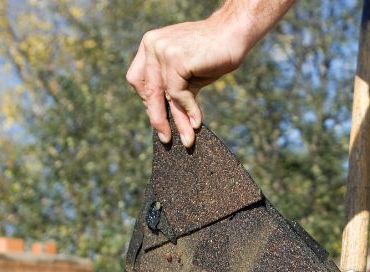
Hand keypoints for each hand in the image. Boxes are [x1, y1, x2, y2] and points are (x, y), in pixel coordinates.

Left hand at [126, 15, 246, 147]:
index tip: (159, 117)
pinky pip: (178, 94)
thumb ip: (174, 91)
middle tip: (166, 138)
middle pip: (147, 90)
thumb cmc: (211, 55)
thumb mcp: (187, 75)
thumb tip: (169, 122)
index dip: (147, 101)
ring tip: (187, 139)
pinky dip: (189, 110)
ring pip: (163, 95)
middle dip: (157, 117)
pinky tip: (197, 121)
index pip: (138, 80)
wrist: (231, 35)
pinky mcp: (176, 59)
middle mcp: (152, 45)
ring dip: (177, 121)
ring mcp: (162, 50)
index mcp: (150, 46)